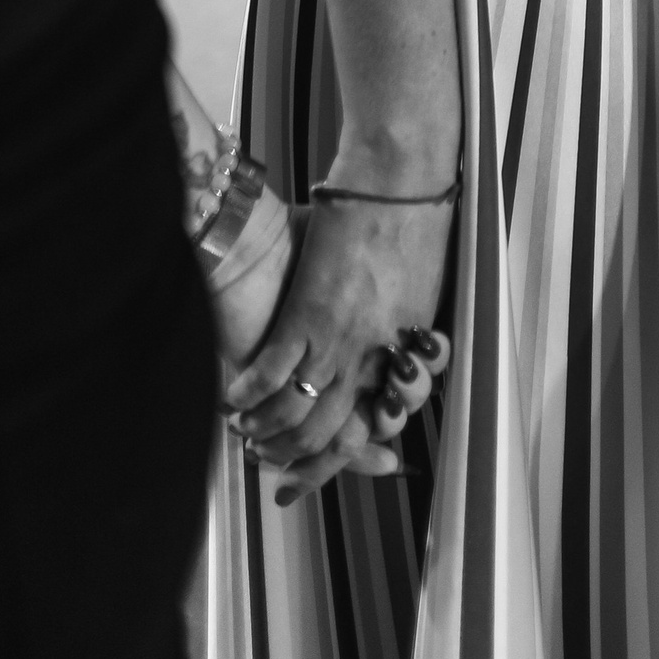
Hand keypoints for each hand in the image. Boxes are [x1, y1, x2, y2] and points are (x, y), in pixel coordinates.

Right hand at [222, 187, 453, 495]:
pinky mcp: (304, 318)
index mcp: (406, 348)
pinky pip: (271, 377)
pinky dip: (248, 398)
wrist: (396, 179)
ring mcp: (338, 342)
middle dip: (306, 465)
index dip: (363, 449)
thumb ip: (406, 318)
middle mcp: (373, 357)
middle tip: (285, 478)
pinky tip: (233, 404)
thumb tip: (399, 341)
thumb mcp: (425, 279)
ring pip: (301, 416)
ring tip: (250, 439)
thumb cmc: (417, 218)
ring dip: (271, 436)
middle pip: (337, 433)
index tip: (347, 458)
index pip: (386, 418)